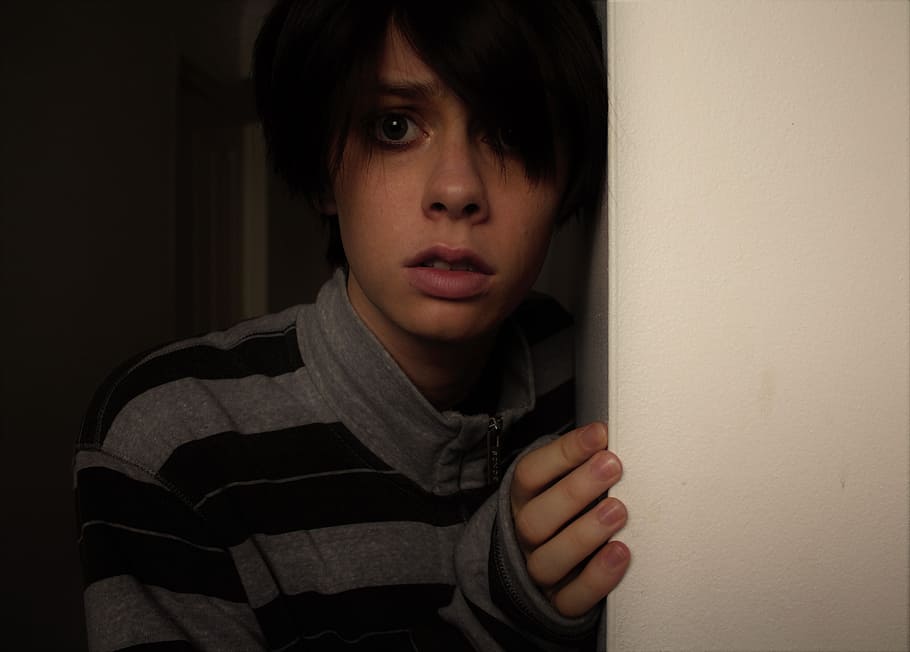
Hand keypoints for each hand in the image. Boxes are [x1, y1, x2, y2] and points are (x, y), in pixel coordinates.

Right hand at [510, 422, 628, 617]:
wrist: (559, 567)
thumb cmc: (571, 511)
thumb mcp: (566, 481)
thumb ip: (583, 463)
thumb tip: (611, 434)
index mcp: (524, 499)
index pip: (530, 474)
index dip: (563, 453)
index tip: (599, 434)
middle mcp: (526, 536)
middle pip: (535, 519)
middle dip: (575, 490)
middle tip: (613, 466)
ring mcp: (540, 571)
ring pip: (548, 560)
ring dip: (584, 533)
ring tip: (619, 511)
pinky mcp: (560, 603)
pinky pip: (572, 598)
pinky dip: (597, 578)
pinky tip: (621, 553)